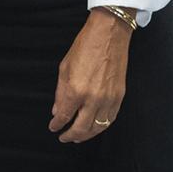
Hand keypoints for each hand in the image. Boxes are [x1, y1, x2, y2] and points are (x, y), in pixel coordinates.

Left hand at [49, 9, 132, 142]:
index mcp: (76, 90)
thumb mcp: (64, 68)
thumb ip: (60, 93)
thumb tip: (57, 111)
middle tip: (64, 137)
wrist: (109, 34)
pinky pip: (110, 119)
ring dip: (86, 135)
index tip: (53, 127)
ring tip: (78, 136)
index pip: (64, 116)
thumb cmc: (85, 46)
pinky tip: (95, 127)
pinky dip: (101, 126)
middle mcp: (93, 98)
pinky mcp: (119, 96)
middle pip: (81, 128)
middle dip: (70, 135)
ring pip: (97, 127)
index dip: (57, 125)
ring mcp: (108, 99)